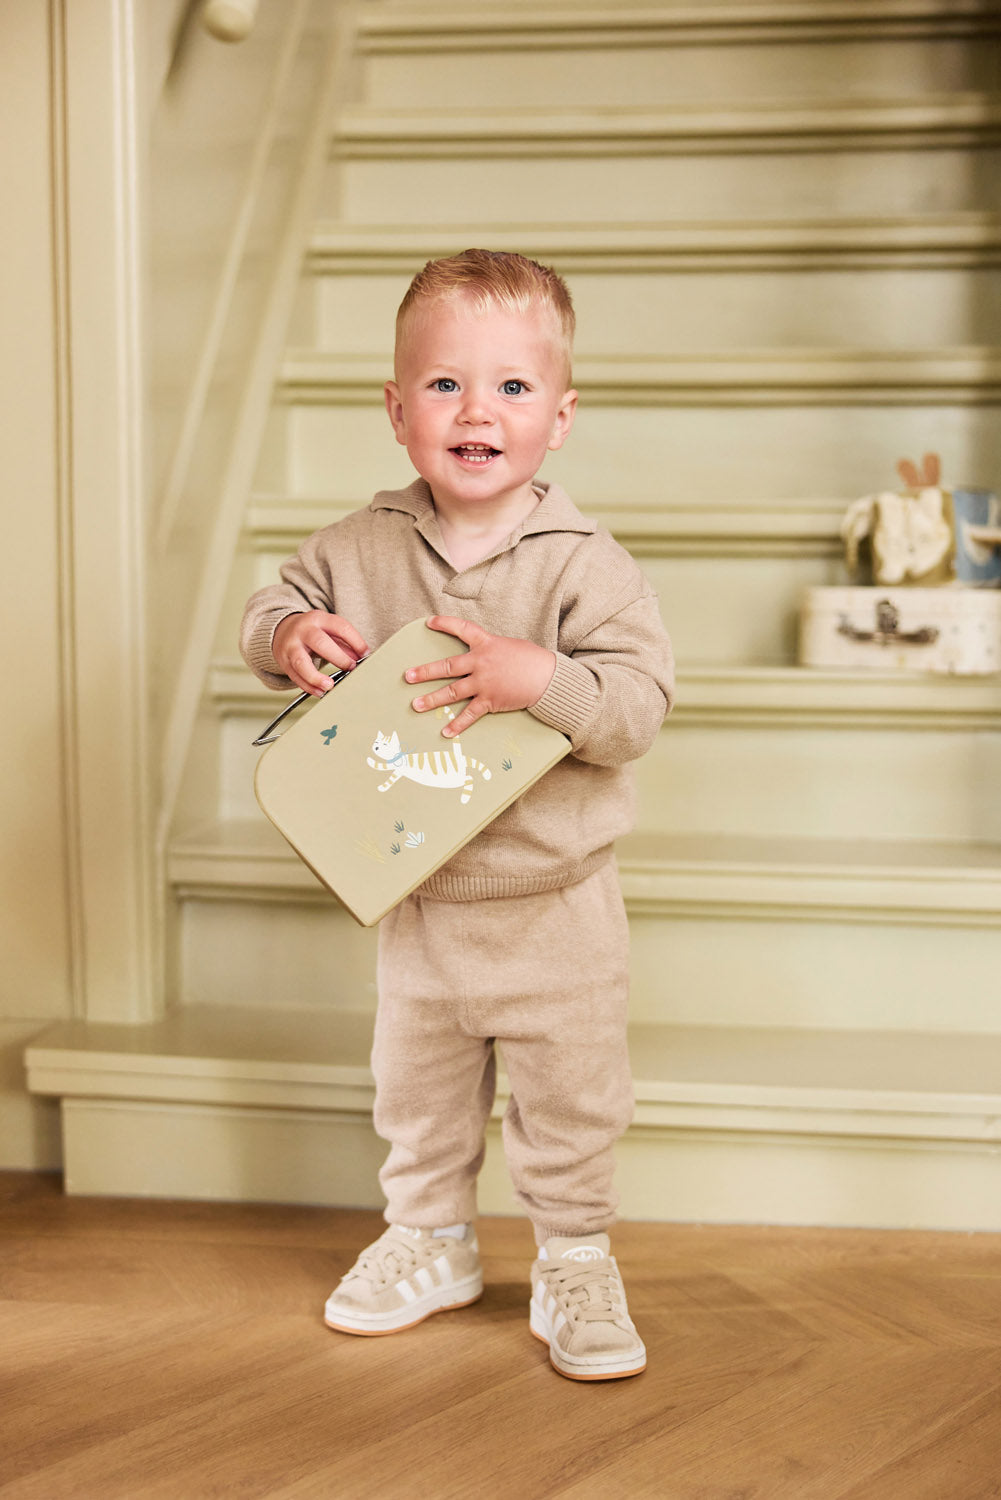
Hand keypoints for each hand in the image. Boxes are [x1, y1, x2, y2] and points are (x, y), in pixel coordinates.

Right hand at [272, 611, 368, 696]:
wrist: (282, 630)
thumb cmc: (310, 631)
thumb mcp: (328, 630)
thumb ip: (344, 643)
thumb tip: (360, 657)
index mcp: (318, 619)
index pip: (340, 627)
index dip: (356, 641)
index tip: (365, 654)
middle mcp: (303, 631)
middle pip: (319, 642)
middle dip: (338, 657)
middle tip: (349, 668)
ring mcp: (291, 646)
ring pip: (301, 662)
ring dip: (316, 676)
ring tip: (329, 686)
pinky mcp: (284, 661)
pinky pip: (295, 676)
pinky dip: (308, 686)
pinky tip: (319, 691)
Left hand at [405, 616, 555, 735]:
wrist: (548, 678)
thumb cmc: (532, 660)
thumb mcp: (510, 646)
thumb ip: (492, 651)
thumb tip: (481, 657)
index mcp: (486, 643)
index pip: (462, 629)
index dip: (445, 624)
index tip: (429, 622)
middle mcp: (481, 662)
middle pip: (447, 667)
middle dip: (425, 672)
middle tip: (408, 677)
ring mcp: (484, 683)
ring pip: (452, 692)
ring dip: (432, 699)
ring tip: (416, 705)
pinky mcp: (490, 700)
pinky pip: (469, 714)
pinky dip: (457, 724)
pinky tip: (445, 732)